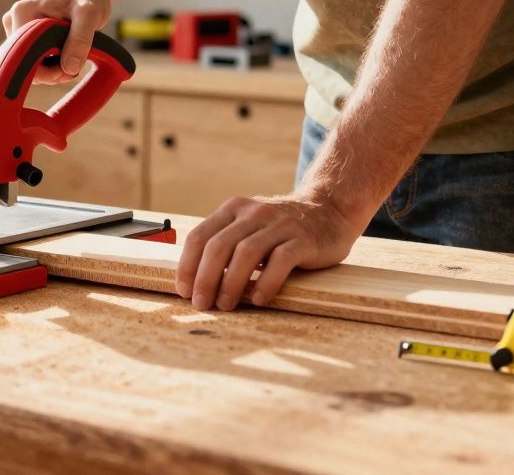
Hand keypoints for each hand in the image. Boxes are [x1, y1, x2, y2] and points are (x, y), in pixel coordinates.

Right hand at [1, 0, 112, 83]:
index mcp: (23, 14)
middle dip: (50, 72)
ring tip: (73, 60)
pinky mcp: (25, 34)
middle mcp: (13, 20)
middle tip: (74, 69)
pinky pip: (32, 59)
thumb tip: (68, 68)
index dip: (45, 72)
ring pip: (28, 63)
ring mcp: (17, 28)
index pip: (23, 56)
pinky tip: (66, 58)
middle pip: (23, 62)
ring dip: (51, 70)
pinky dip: (49, 65)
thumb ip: (80, 39)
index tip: (69, 70)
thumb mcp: (90, 14)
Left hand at [175, 193, 360, 310]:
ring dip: (231, 283)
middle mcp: (253, 212)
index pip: (200, 236)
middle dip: (205, 278)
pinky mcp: (303, 239)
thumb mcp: (248, 226)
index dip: (187, 265)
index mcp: (233, 208)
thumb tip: (195, 281)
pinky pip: (280, 260)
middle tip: (202, 303)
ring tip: (226, 305)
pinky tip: (259, 300)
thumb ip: (225, 244)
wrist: (329, 210)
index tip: (184, 290)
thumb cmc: (281, 228)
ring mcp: (279, 224)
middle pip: (218, 246)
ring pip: (246, 253)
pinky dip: (266, 282)